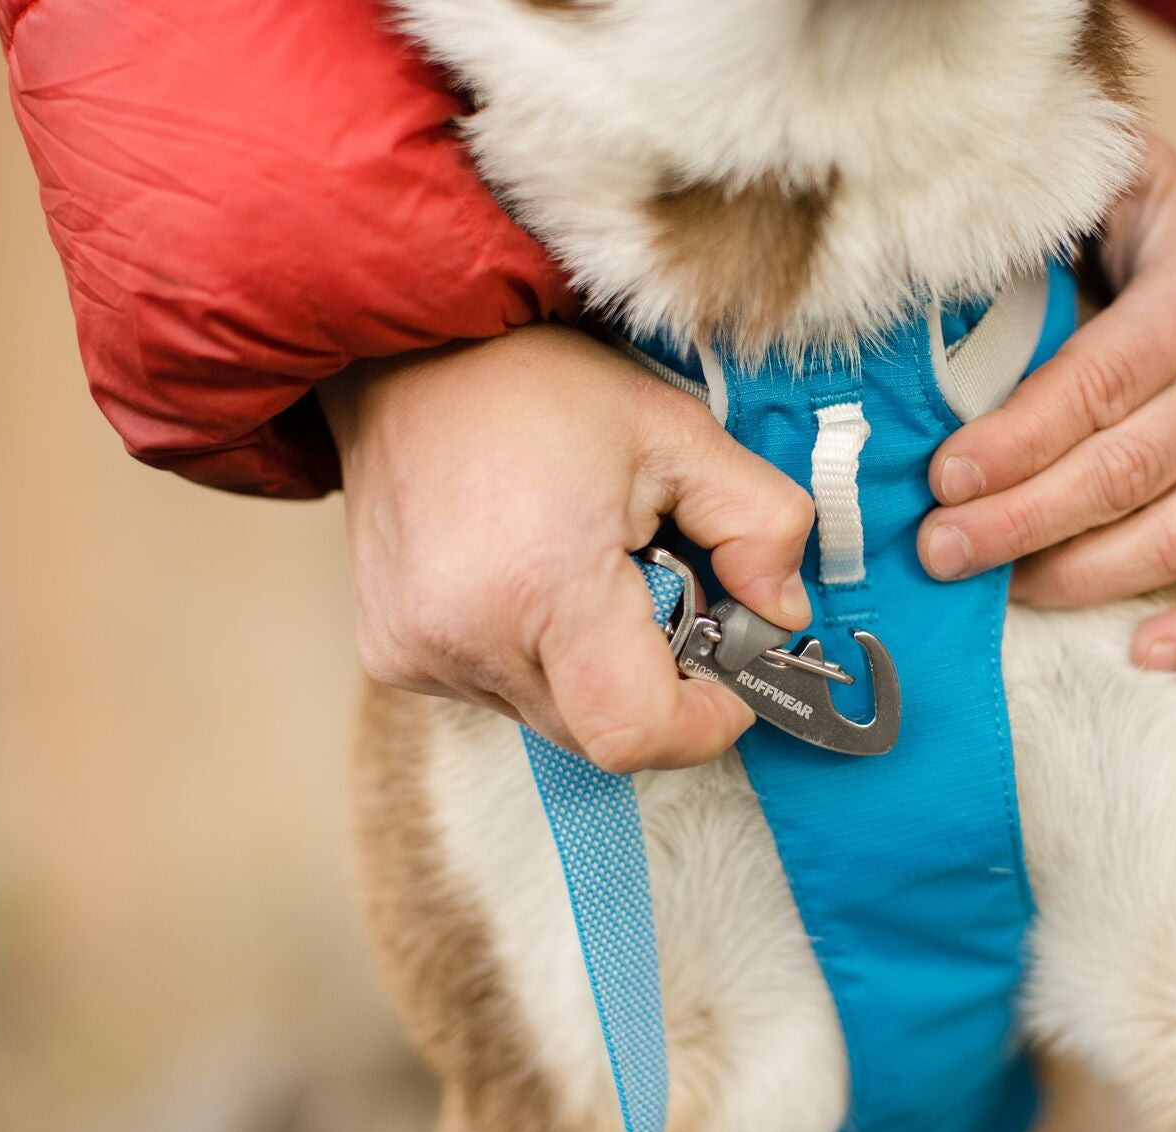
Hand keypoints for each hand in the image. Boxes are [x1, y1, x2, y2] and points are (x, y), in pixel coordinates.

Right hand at [322, 326, 815, 771]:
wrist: (407, 354)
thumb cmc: (539, 385)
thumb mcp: (679, 432)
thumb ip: (760, 524)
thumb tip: (783, 613)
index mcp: (544, 583)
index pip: (638, 733)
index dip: (704, 722)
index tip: (729, 675)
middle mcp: (467, 635)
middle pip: (601, 733)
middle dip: (653, 683)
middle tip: (658, 589)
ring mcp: (418, 653)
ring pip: (552, 718)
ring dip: (593, 670)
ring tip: (583, 569)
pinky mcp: (392, 654)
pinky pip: (498, 693)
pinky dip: (536, 657)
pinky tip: (528, 577)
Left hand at [917, 133, 1175, 669]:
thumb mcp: (1141, 191)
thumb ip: (1076, 186)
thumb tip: (984, 189)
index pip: (1097, 384)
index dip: (1019, 438)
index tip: (944, 477)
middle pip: (1123, 473)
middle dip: (1022, 520)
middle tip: (940, 551)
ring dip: (1082, 578)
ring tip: (1000, 592)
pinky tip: (1144, 654)